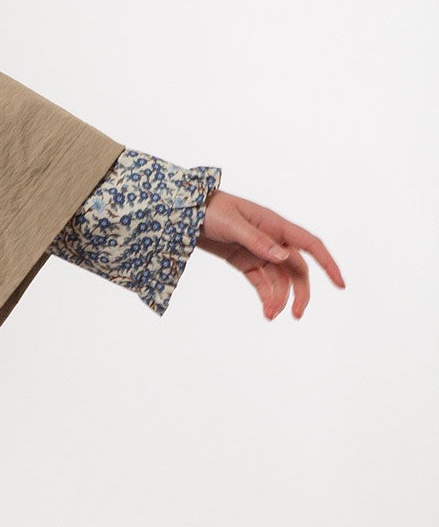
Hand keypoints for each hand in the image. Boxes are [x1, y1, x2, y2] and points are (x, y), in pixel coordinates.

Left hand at [196, 187, 343, 319]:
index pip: (310, 245)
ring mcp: (260, 251)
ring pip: (279, 279)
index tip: (340, 284)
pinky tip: (266, 310)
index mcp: (275, 225)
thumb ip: (257, 240)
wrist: (186, 212)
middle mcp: (273, 239)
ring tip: (271, 316)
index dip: (328, 263)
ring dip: (279, 298)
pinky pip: (262, 281)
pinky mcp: (245, 261)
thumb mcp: (233, 224)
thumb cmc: (210, 210)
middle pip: (297, 269)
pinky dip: (266, 296)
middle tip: (297, 314)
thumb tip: (284, 256)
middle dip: (301, 292)